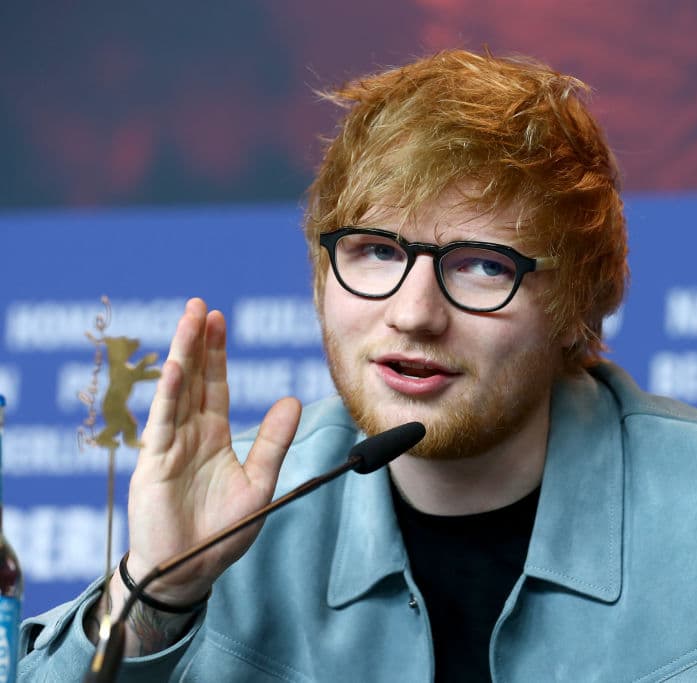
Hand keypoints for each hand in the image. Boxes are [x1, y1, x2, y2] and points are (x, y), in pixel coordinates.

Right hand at [122, 297, 300, 604]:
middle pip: (195, 380)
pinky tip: (175, 366)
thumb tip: (293, 399)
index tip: (220, 319)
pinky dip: (169, 394)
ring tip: (189, 320)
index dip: (217, 354)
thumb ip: (274, 441)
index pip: (216, 386)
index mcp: (214, 437)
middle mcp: (189, 435)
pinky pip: (163, 422)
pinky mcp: (154, 463)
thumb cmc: (221, 532)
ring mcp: (169, 446)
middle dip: (198, 342)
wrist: (189, 571)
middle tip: (202, 306)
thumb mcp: (259, 483)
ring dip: (183, 355)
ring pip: (178, 392)